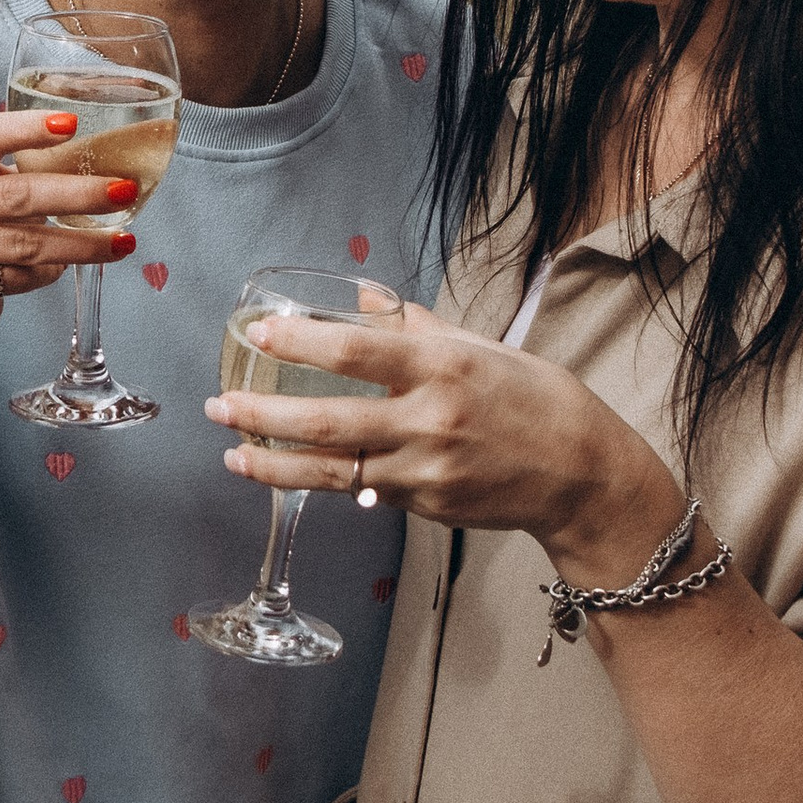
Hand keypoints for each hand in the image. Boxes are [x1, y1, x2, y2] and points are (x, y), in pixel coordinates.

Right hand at [0, 108, 140, 353]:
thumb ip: (18, 176)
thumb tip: (100, 168)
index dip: (28, 128)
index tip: (73, 123)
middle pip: (17, 194)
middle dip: (78, 194)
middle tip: (124, 190)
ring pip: (26, 243)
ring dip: (82, 244)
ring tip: (121, 242)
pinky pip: (19, 277)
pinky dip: (50, 272)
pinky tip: (65, 266)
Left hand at [204, 303, 685, 581]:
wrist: (584, 475)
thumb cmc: (536, 399)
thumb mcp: (482, 347)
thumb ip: (418, 326)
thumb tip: (367, 297)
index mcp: (443, 367)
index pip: (355, 349)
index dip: (299, 341)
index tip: (258, 334)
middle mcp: (429, 420)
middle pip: (325, 420)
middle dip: (261, 415)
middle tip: (218, 405)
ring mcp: (424, 470)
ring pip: (330, 469)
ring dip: (272, 463)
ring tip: (232, 451)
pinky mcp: (424, 505)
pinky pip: (361, 491)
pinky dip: (321, 480)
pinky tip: (288, 470)